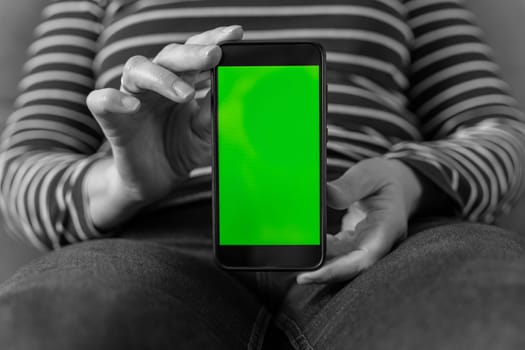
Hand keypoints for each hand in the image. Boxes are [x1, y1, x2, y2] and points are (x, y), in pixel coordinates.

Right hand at [85, 25, 242, 228]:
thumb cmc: (181, 150)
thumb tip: (229, 92)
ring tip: (187, 94)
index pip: (195, 53)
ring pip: (137, 69)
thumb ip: (214, 115)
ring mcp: (132, 96)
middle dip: (192, 53)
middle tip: (214, 55)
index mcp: (181, 81)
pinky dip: (114, 100)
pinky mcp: (111, 118)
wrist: (154, 181)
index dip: (213, 40)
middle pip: (169, 55)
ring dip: (163, 78)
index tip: (235, 35)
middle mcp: (155, 82)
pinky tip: (133, 107)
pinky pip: (102, 100)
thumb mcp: (206, 136)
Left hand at [297, 158, 422, 283]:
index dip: (338, 270)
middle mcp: (379, 242)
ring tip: (300, 261)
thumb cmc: (385, 178)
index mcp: (387, 227)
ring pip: (343, 263)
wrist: (398, 183)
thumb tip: (324, 196)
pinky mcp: (356, 243)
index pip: (364, 258)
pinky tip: (309, 243)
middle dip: (326, 274)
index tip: (313, 275)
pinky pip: (337, 254)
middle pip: (352, 268)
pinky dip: (323, 251)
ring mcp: (367, 245)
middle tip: (300, 276)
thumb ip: (348, 186)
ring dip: (322, 264)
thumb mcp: (369, 175)